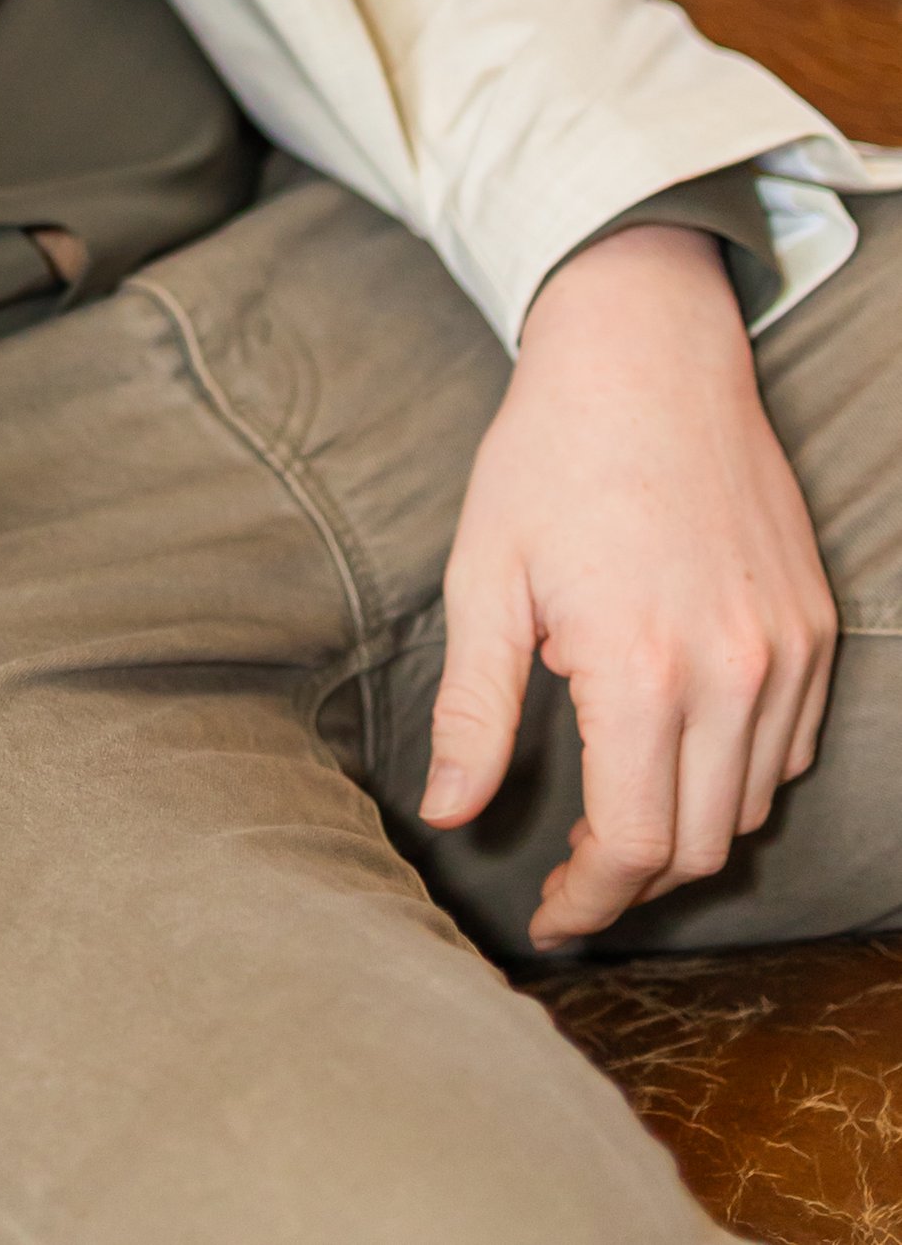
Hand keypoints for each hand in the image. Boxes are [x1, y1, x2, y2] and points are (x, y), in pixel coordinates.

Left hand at [421, 222, 835, 948]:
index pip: (636, 843)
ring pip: (754, 804)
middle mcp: (732, 671)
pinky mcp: (814, 626)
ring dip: (691, 831)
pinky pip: (792, 746)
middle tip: (574, 873)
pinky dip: (742, 775)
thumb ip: (475, 708)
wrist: (645, 354)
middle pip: (703, 844)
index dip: (590, 896)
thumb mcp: (485, 576)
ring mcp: (786, 650)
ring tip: (621, 814)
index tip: (551, 911)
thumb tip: (451, 812)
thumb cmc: (548, 457)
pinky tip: (682, 751)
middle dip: (635, 878)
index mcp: (641, 668)